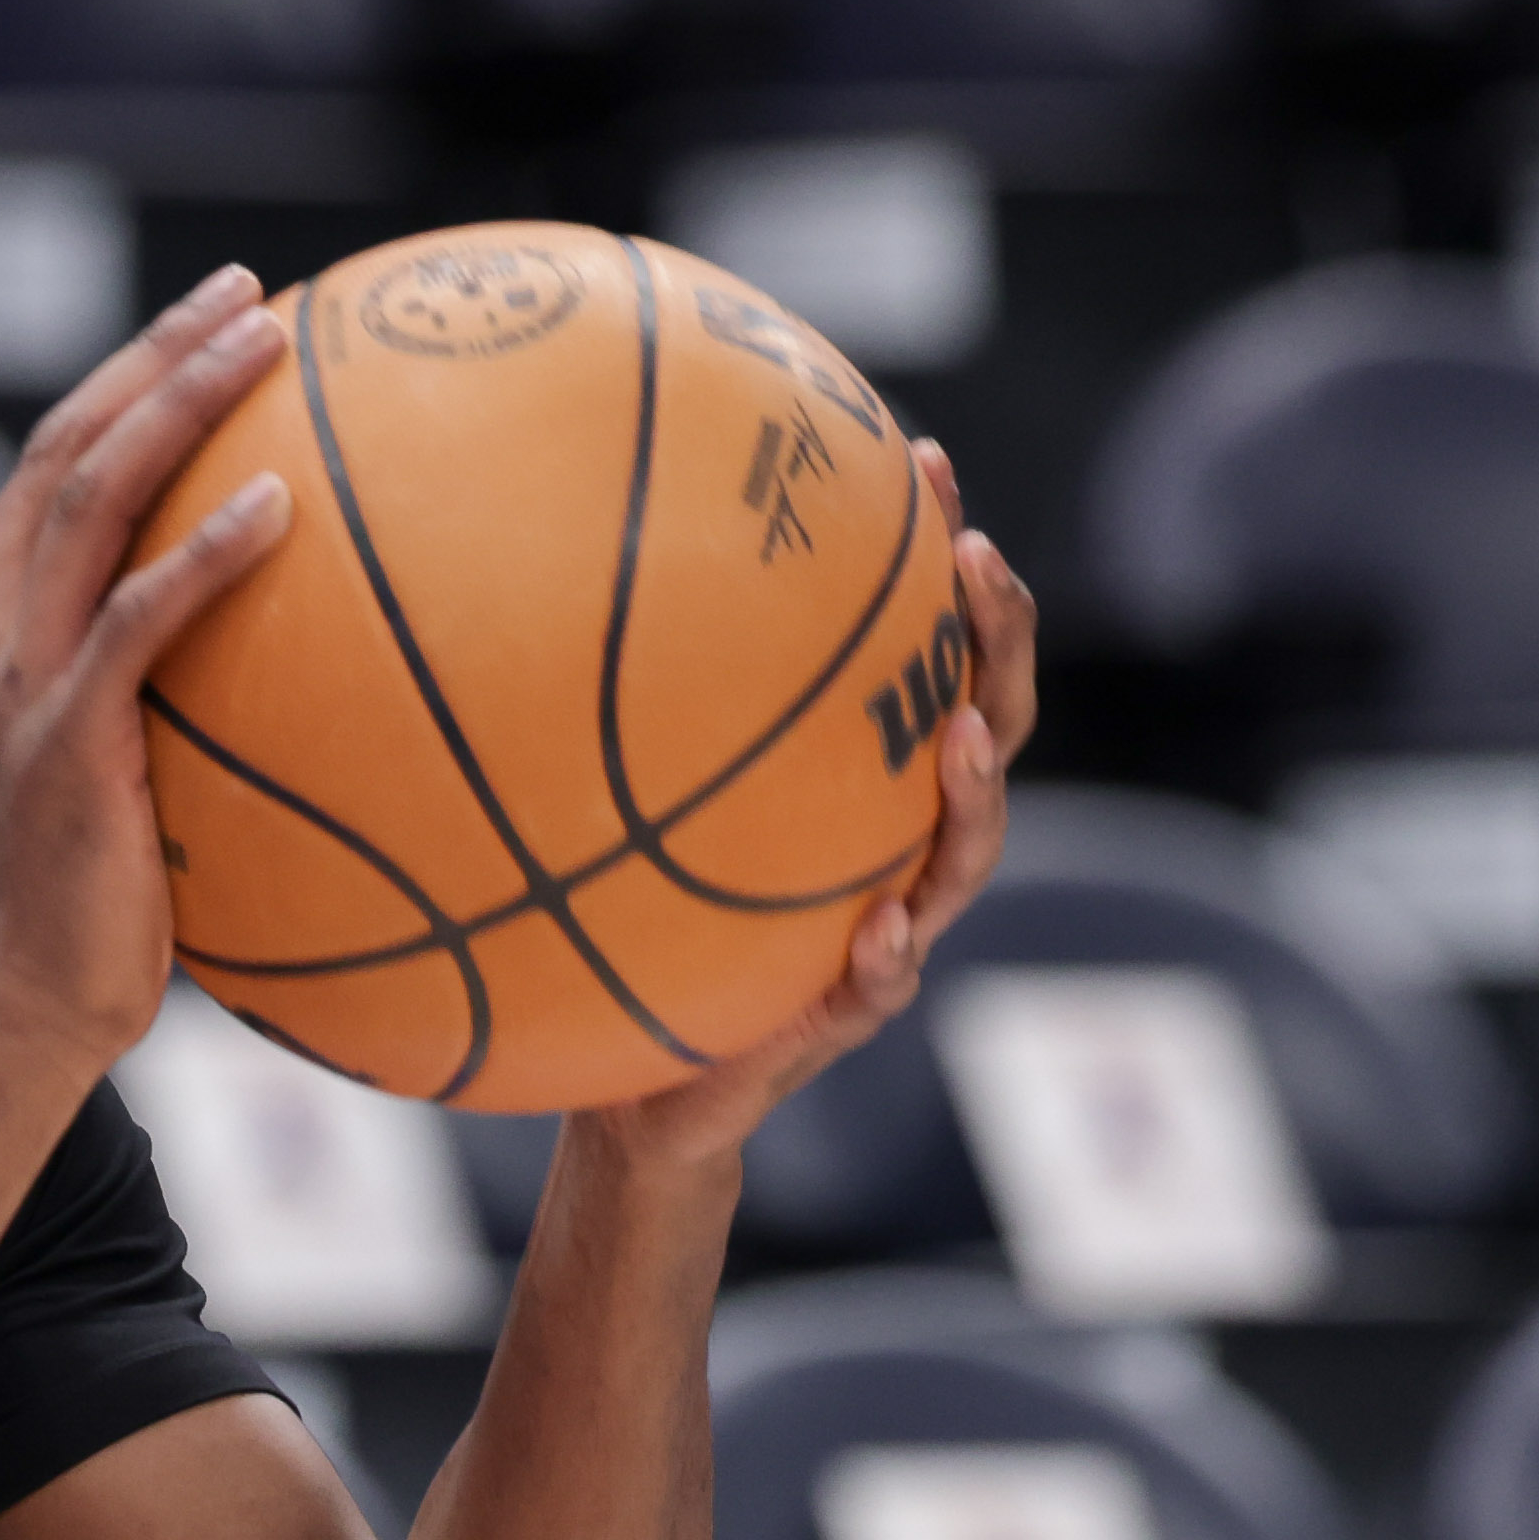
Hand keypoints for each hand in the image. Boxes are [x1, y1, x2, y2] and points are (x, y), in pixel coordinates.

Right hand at [0, 265, 296, 1081]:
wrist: (2, 1017)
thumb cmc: (69, 916)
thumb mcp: (89, 778)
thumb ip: (132, 698)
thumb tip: (256, 661)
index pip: (48, 470)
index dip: (128, 383)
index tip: (211, 325)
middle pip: (65, 449)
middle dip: (157, 355)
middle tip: (250, 294)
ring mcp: (8, 683)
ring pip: (90, 498)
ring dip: (182, 405)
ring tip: (269, 345)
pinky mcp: (58, 740)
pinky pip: (136, 620)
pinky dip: (204, 555)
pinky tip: (277, 510)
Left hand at [602, 438, 1038, 1168]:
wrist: (643, 1081)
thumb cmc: (642, 918)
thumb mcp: (632, 804)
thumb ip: (627, 714)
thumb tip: (543, 560)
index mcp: (864, 779)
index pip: (927, 650)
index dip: (935, 559)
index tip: (921, 458)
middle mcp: (897, 840)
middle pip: (988, 726)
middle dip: (995, 641)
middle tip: (975, 560)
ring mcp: (891, 925)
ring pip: (963, 851)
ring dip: (973, 789)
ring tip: (962, 730)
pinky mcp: (846, 1012)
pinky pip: (883, 984)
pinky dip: (890, 955)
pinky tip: (882, 929)